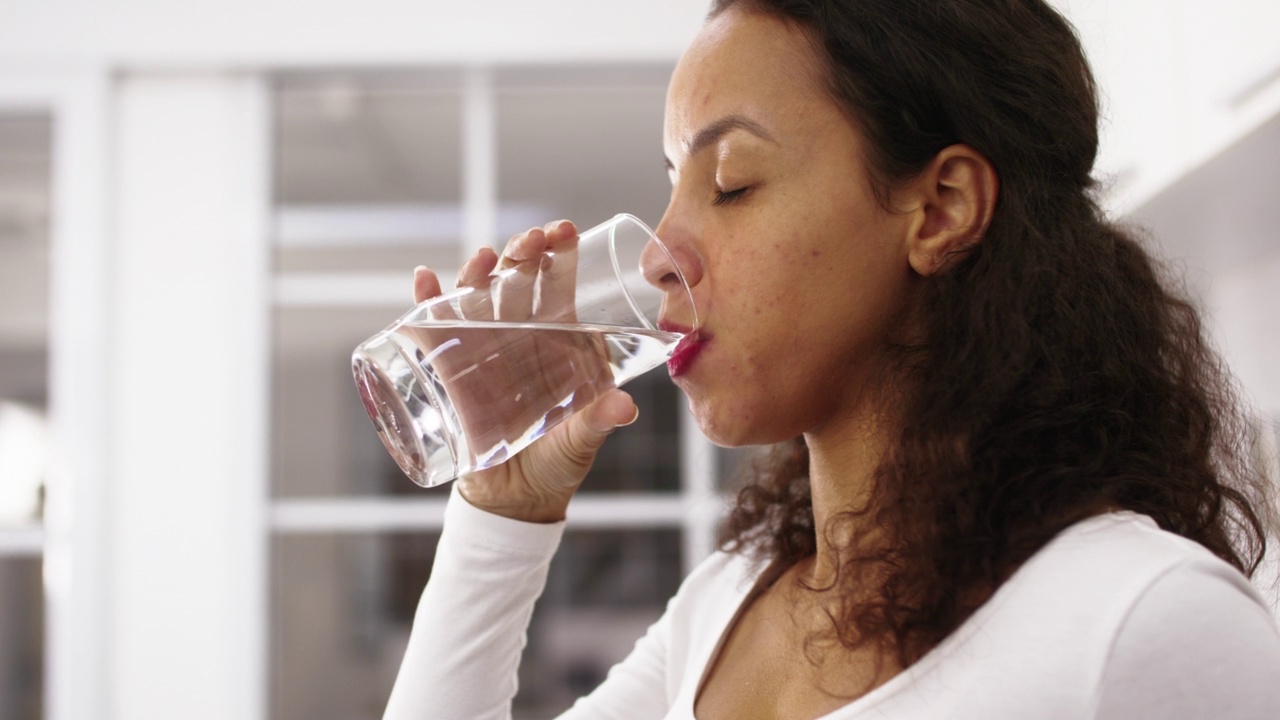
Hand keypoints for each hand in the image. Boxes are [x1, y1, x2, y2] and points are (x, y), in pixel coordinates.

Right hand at [411, 220, 638, 522]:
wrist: (512, 501)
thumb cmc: (555, 466)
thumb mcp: (579, 443)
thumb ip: (598, 422)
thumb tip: (624, 406)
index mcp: (557, 346)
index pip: (559, 291)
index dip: (560, 259)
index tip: (562, 231)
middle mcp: (520, 340)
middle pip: (517, 286)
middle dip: (521, 256)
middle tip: (529, 240)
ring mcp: (482, 352)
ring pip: (477, 299)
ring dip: (476, 273)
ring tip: (483, 257)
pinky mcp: (449, 371)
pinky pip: (433, 330)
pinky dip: (426, 304)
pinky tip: (424, 281)